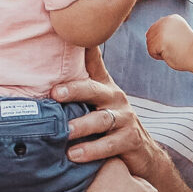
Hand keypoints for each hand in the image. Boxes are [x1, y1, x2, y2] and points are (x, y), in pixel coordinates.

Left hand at [52, 52, 168, 181]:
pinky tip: (74, 155)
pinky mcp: (131, 140)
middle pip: (93, 90)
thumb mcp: (97, 104)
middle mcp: (115, 98)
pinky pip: (110, 144)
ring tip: (65, 132)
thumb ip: (79, 88)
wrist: (143, 154)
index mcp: (103, 87)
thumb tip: (49, 69)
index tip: (66, 36)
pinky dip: (92, 150)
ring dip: (81, 126)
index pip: (92, 63)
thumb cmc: (110, 126)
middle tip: (55, 94)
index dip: (83, 50)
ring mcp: (125, 118)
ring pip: (101, 119)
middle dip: (74, 90)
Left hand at [147, 17, 192, 68]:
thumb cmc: (190, 50)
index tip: (178, 43)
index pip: (155, 30)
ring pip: (149, 44)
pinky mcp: (160, 39)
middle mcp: (166, 20)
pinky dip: (158, 56)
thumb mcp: (178, 35)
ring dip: (159, 51)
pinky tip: (170, 53)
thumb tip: (147, 34)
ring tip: (173, 50)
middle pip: (150, 36)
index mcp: (172, 18)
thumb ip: (166, 32)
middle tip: (175, 48)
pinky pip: (151, 51)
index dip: (165, 41)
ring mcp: (162, 29)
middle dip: (159, 45)